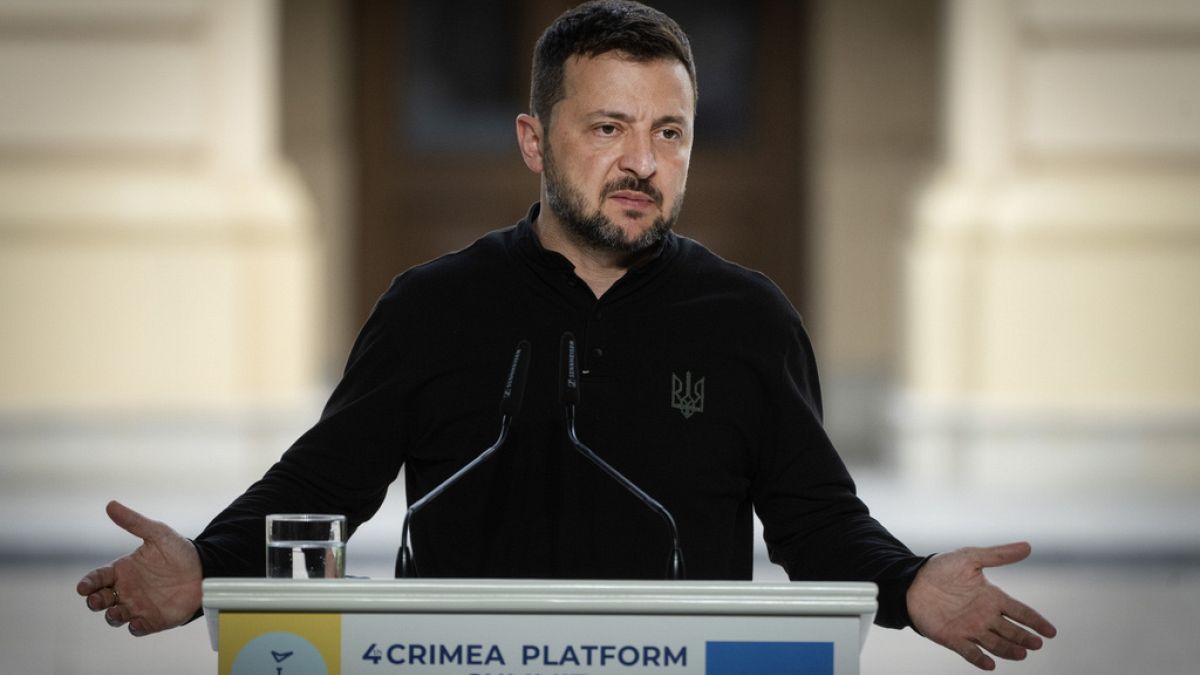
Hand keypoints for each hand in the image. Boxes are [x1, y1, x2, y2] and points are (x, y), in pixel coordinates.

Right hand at [75, 500, 202, 636]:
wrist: (205, 570)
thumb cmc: (179, 551)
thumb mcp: (157, 533)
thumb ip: (134, 522)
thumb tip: (111, 505)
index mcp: (123, 570)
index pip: (96, 578)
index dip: (88, 583)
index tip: (84, 587)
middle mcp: (126, 589)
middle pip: (99, 600)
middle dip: (94, 601)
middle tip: (98, 599)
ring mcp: (138, 605)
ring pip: (114, 616)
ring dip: (111, 615)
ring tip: (116, 611)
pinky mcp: (152, 619)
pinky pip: (137, 628)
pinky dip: (134, 627)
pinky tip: (137, 622)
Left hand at [907, 542, 1056, 670]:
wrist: (911, 581)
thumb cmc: (941, 569)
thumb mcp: (970, 557)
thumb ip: (998, 555)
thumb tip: (1028, 546)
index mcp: (992, 597)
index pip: (1020, 611)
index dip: (1036, 622)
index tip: (1052, 632)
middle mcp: (985, 616)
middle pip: (1011, 631)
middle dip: (1024, 638)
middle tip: (1036, 644)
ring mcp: (970, 628)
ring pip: (995, 643)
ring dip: (1008, 650)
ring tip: (1021, 654)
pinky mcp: (953, 638)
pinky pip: (969, 652)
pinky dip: (979, 659)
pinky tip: (990, 664)